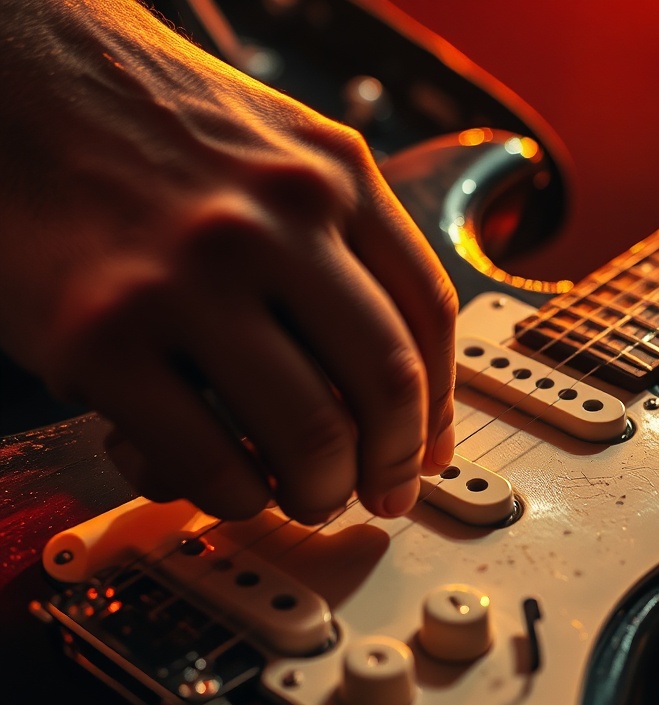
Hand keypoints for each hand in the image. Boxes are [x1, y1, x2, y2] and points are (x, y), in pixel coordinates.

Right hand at [0, 0, 456, 523]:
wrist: (16, 77)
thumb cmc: (156, 126)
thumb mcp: (286, 151)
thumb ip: (354, 249)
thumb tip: (406, 384)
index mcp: (333, 177)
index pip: (430, 314)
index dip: (438, 404)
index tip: (426, 449)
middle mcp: (274, 223)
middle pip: (386, 383)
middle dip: (392, 464)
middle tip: (379, 494)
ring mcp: (188, 280)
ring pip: (308, 436)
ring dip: (320, 491)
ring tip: (306, 494)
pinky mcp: (101, 337)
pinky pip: (207, 460)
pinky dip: (235, 495)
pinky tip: (230, 482)